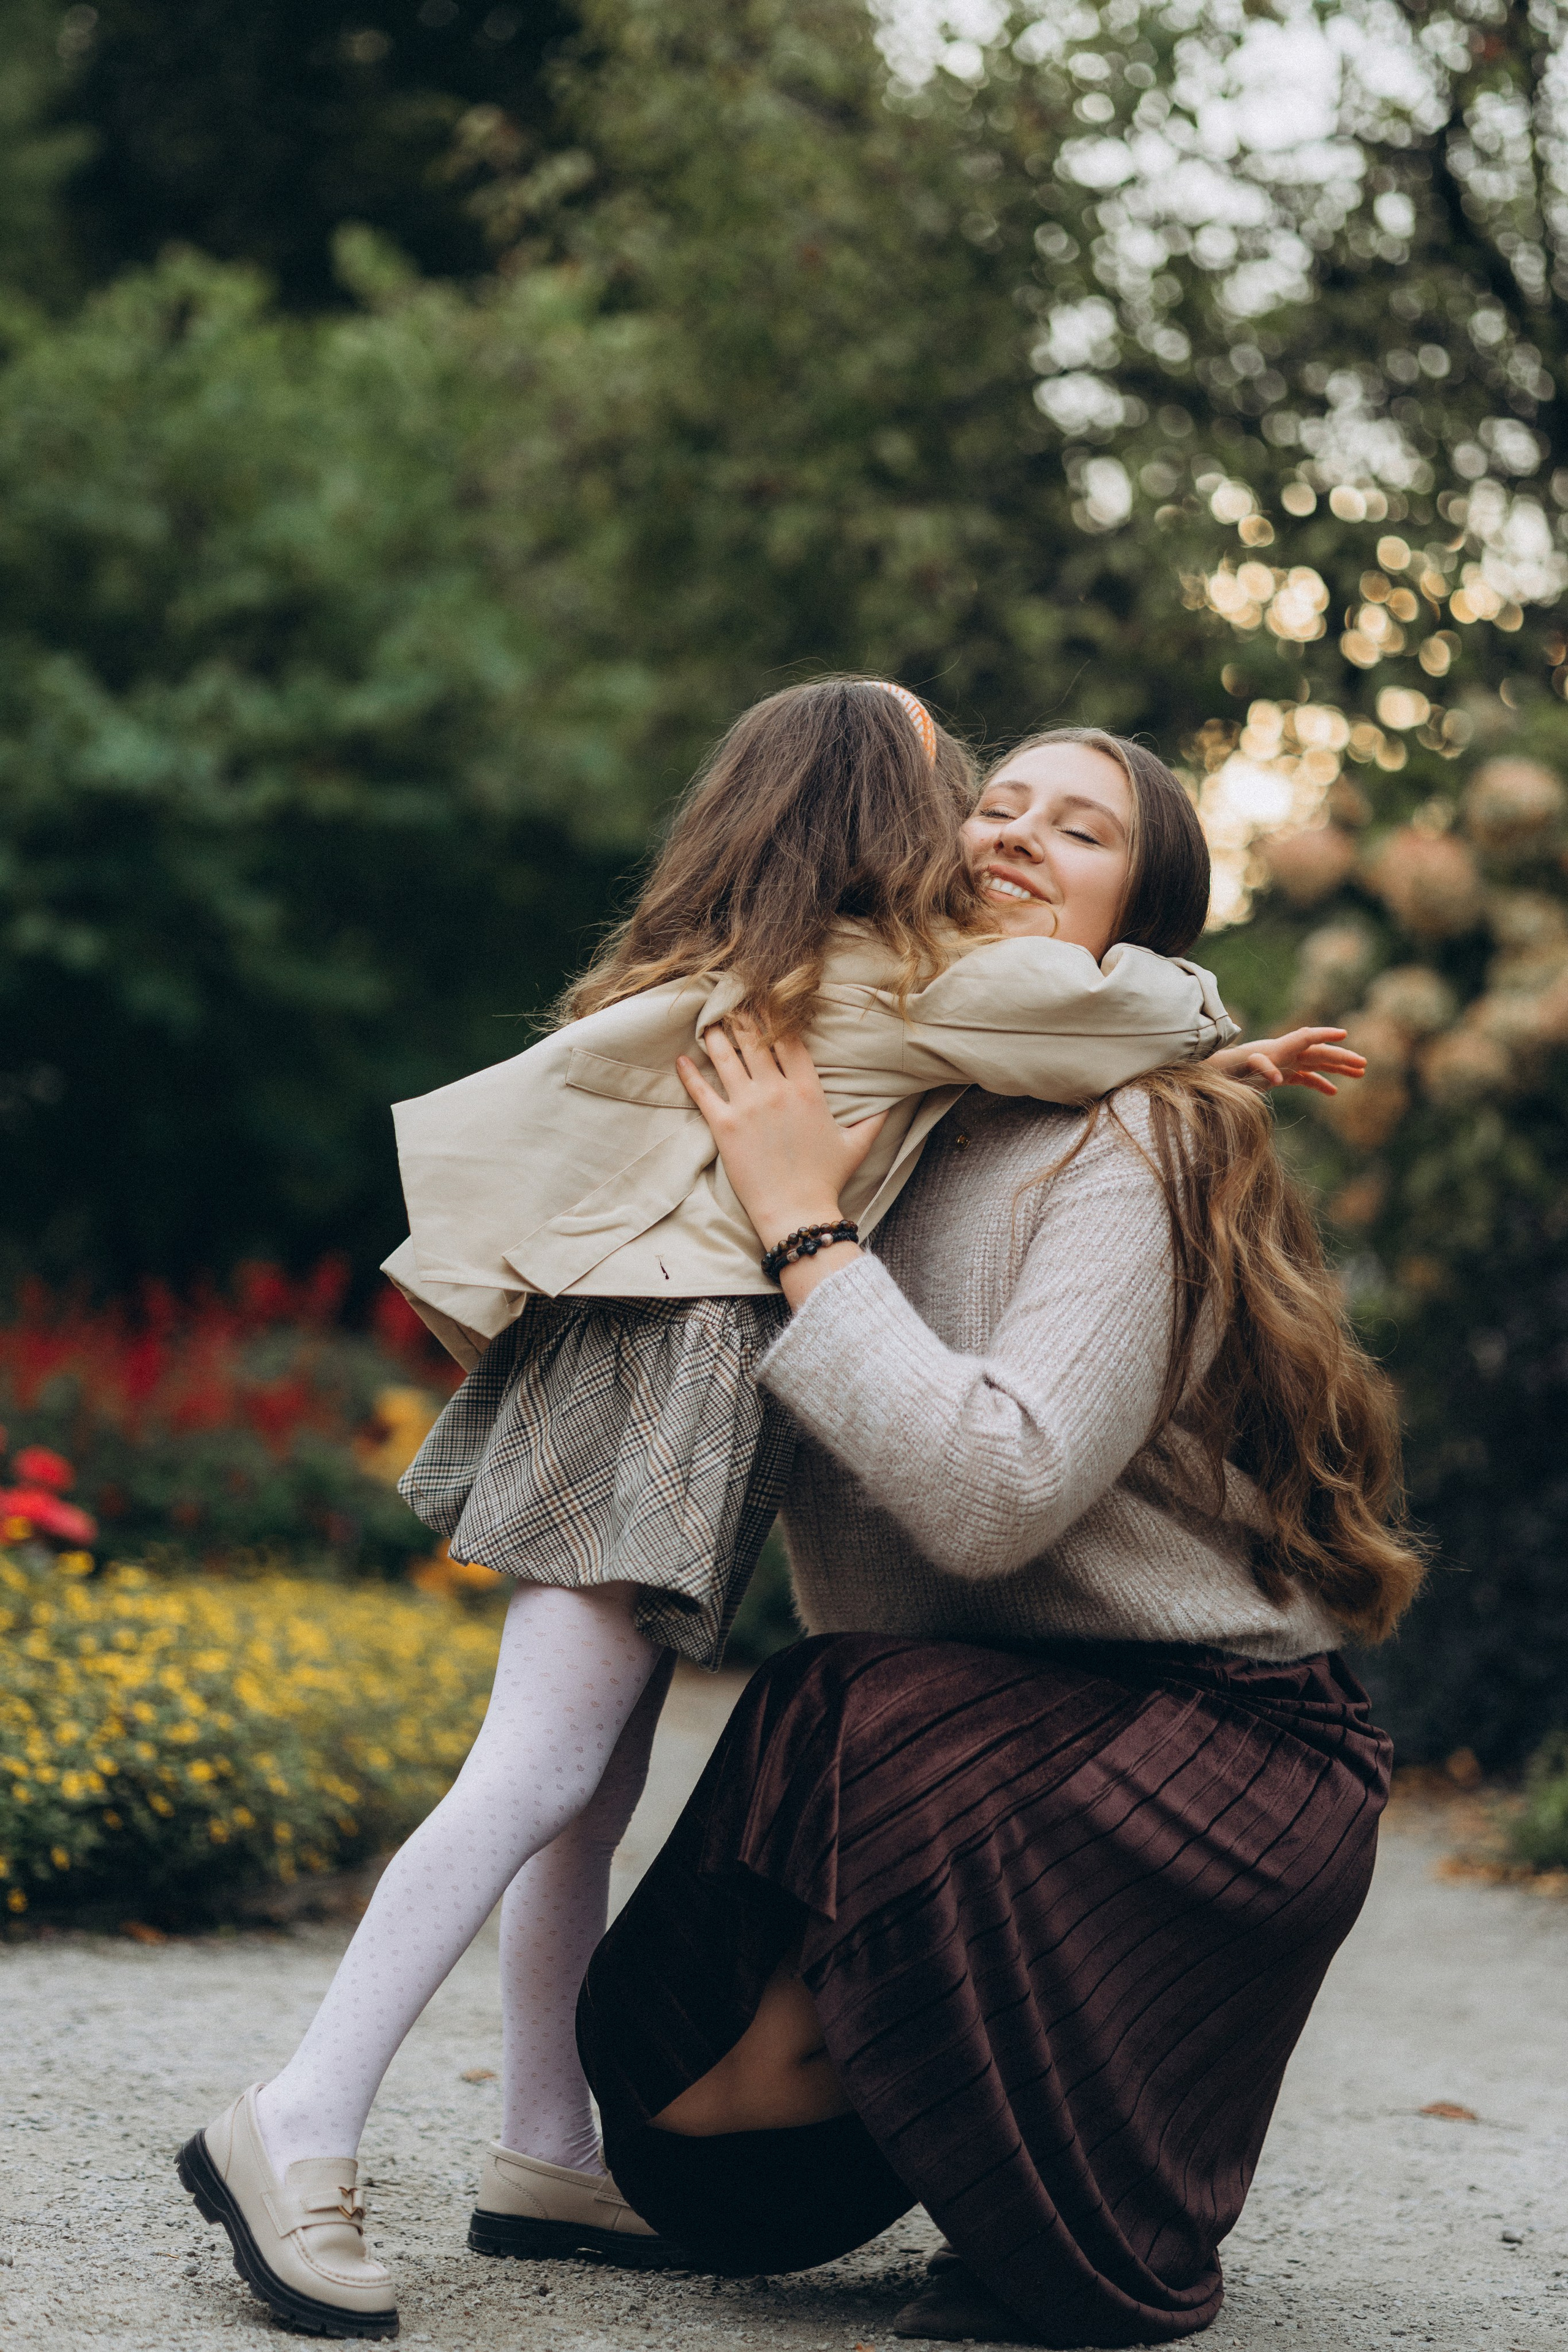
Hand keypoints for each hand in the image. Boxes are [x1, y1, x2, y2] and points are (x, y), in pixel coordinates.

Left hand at [676, 1021, 886, 1300]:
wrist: (797, 1212)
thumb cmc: (826, 1180)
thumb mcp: (856, 1145)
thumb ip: (873, 1118)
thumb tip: (891, 1103)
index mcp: (807, 1089)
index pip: (789, 1039)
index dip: (776, 1015)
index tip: (765, 1000)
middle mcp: (775, 1090)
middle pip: (754, 1040)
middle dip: (741, 1017)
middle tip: (731, 1001)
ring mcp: (747, 1106)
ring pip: (725, 1058)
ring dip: (715, 1036)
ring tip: (707, 1022)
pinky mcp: (724, 1126)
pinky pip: (701, 1092)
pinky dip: (689, 1074)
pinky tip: (680, 1060)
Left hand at [1211, 1027, 1366, 1097]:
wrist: (1212, 1075)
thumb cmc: (1225, 1071)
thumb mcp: (1241, 1070)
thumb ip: (1259, 1068)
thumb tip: (1279, 1078)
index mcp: (1277, 1049)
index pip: (1306, 1036)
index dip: (1325, 1034)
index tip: (1344, 1035)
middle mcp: (1284, 1053)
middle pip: (1318, 1052)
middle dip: (1341, 1057)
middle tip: (1364, 1064)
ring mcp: (1285, 1063)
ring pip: (1317, 1063)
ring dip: (1338, 1068)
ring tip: (1361, 1073)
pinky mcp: (1282, 1074)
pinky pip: (1306, 1077)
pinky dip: (1320, 1083)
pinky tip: (1334, 1092)